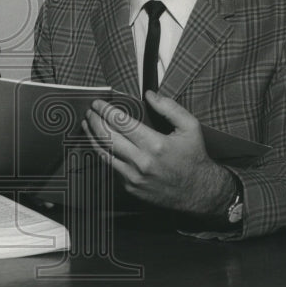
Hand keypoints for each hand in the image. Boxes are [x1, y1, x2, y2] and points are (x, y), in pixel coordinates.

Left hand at [82, 91, 235, 215]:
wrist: (198, 191)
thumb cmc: (194, 157)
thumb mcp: (190, 127)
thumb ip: (170, 108)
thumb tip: (149, 95)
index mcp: (155, 145)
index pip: (121, 123)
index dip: (106, 111)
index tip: (98, 103)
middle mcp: (141, 162)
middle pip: (108, 137)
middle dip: (95, 121)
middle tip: (90, 111)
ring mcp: (134, 177)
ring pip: (104, 153)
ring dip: (93, 137)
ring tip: (87, 124)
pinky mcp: (130, 187)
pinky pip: (111, 167)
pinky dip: (104, 153)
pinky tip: (99, 143)